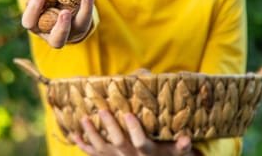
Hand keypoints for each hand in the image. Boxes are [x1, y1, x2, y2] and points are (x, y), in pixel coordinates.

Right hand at [21, 0, 94, 47]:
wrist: (60, 1)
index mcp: (35, 24)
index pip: (29, 21)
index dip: (34, 8)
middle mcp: (52, 34)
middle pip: (57, 39)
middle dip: (62, 27)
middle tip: (65, 12)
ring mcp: (71, 31)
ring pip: (80, 26)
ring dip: (85, 10)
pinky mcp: (84, 24)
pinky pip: (90, 12)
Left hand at [74, 110, 200, 155]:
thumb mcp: (174, 153)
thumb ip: (181, 146)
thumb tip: (186, 138)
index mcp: (145, 150)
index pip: (140, 140)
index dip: (134, 129)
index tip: (129, 114)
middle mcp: (129, 155)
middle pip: (118, 141)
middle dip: (110, 126)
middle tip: (103, 110)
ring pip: (101, 147)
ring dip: (92, 133)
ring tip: (84, 119)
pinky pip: (92, 154)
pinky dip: (83, 145)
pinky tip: (74, 136)